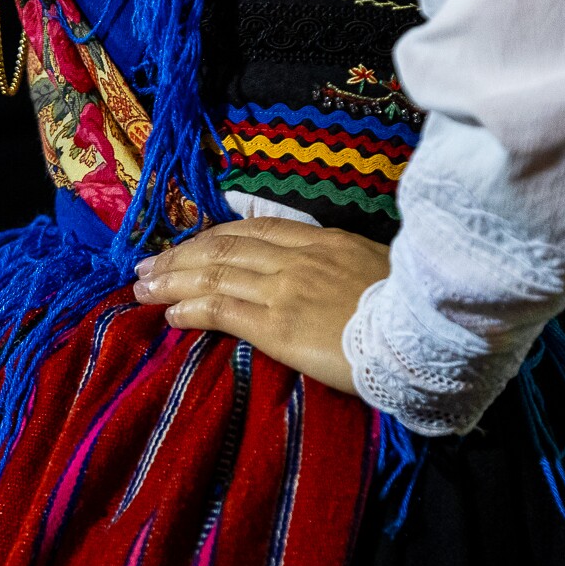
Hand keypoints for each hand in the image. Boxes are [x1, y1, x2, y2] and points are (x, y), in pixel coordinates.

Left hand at [132, 219, 390, 395]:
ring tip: (142, 289)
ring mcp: (284, 290)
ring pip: (215, 274)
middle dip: (180, 257)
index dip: (213, 237)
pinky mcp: (277, 325)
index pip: (253, 231)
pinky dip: (191, 309)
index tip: (187, 245)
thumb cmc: (408, 308)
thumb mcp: (374, 268)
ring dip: (173, 281)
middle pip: (223, 248)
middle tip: (145, 266)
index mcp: (321, 242)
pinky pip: (222, 310)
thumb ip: (339, 264)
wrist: (421, 334)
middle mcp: (296, 259)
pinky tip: (169, 314)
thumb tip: (321, 273)